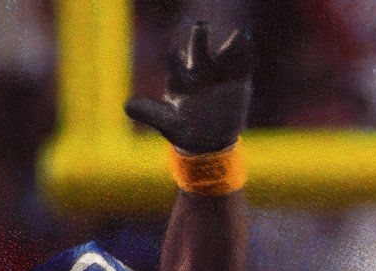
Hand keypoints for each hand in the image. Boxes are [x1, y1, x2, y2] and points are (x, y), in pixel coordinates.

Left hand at [125, 22, 253, 156]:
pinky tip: (249, 39)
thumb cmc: (184, 129)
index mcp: (180, 79)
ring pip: (224, 55)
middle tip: (201, 25)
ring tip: (240, 32)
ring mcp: (219, 75)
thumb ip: (150, 114)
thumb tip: (127, 106)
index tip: (177, 49)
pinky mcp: (237, 82)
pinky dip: (246, 54)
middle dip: (200, 38)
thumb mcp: (167, 124)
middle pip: (198, 51)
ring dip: (231, 44)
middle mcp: (199, 72)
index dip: (176, 56)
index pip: (176, 63)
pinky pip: (242, 66)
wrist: (209, 140)